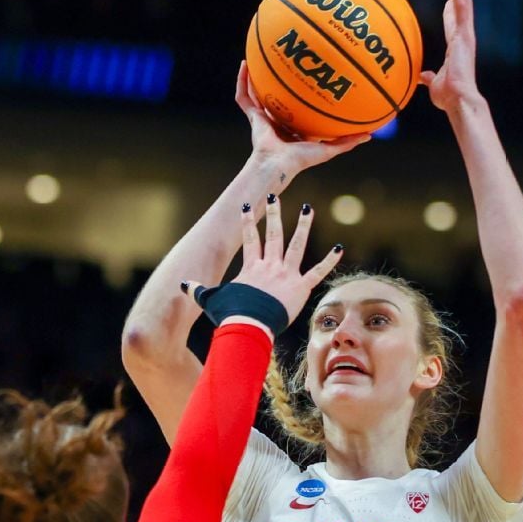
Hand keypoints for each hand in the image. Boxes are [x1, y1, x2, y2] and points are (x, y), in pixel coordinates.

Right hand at [183, 196, 342, 332]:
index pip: (249, 239)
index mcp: (251, 268)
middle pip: (272, 234)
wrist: (248, 325)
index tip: (246, 207)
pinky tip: (340, 247)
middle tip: (275, 196)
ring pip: (296, 245)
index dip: (246, 222)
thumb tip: (182, 284)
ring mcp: (286, 274)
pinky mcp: (301, 287)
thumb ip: (198, 290)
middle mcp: (269, 266)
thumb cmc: (230, 314)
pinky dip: (330, 260)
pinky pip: (318, 271)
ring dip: (303, 226)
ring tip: (309, 209)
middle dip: (273, 213)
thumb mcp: (211, 300)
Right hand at [236, 61, 370, 177]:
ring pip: (257, 92)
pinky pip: (244, 96)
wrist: (278, 164)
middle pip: (276, 96)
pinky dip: (242, 81)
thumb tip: (370, 135)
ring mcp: (263, 118)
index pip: (296, 108)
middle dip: (277, 81)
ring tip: (257, 57)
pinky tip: (245, 64)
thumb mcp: (329, 149)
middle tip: (284, 61)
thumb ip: (347, 141)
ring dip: (256, 76)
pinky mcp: (252, 117)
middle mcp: (277, 120)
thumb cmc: (301, 160)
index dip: (300, 95)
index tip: (309, 79)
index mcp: (293, 127)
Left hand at [420, 0, 481, 112]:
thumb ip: (428, 78)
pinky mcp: (466, 33)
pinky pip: (463, 6)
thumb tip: (421, 77)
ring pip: (465, 0)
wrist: (457, 100)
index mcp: (456, 47)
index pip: (454, 24)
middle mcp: (464, 37)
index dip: (451, 10)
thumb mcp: (433, 84)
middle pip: (462, 6)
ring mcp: (466, 34)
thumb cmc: (448, 96)